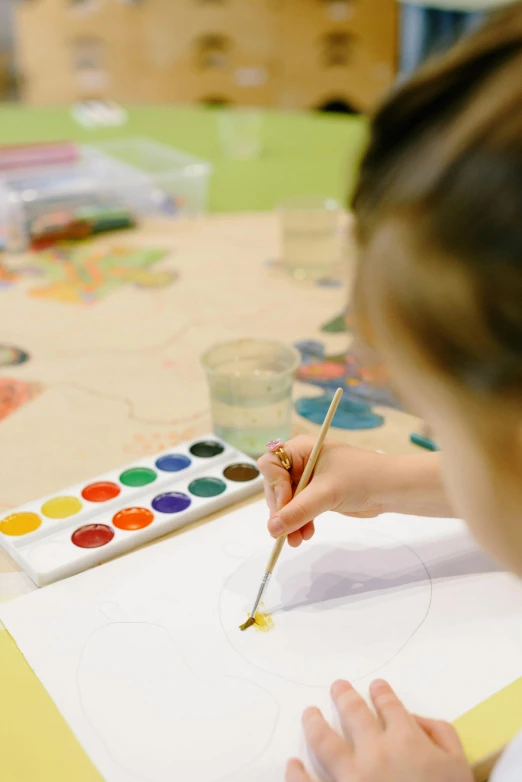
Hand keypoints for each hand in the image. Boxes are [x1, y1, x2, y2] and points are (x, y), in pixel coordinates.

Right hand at [258, 437, 450, 546]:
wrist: (391, 489)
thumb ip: (297, 511)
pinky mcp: (318, 495)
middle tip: (285, 531)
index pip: (271, 465)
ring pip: (287, 502)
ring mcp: (309, 479)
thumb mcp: (326, 494)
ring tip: (295, 540)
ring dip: (289, 521)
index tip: (284, 504)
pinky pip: (300, 510)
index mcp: (301, 449)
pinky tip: (304, 535)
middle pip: (276, 487)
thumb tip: (272, 528)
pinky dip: (300, 523)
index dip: (273, 485)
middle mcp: (302, 462)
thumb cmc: (361, 478)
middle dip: (281, 510)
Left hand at [286, 679, 472, 781]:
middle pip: (353, 712)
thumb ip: (441, 733)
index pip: (389, 705)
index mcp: (405, 740)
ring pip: (323, 741)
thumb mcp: (460, 764)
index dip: (381, 693)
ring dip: (314, 723)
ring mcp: (351, 778)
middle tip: (338, 687)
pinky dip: (296, 774)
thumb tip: (415, 719)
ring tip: (310, 714)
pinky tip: (292, 765)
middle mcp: (374, 752)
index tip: (376, 688)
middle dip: (345, 695)